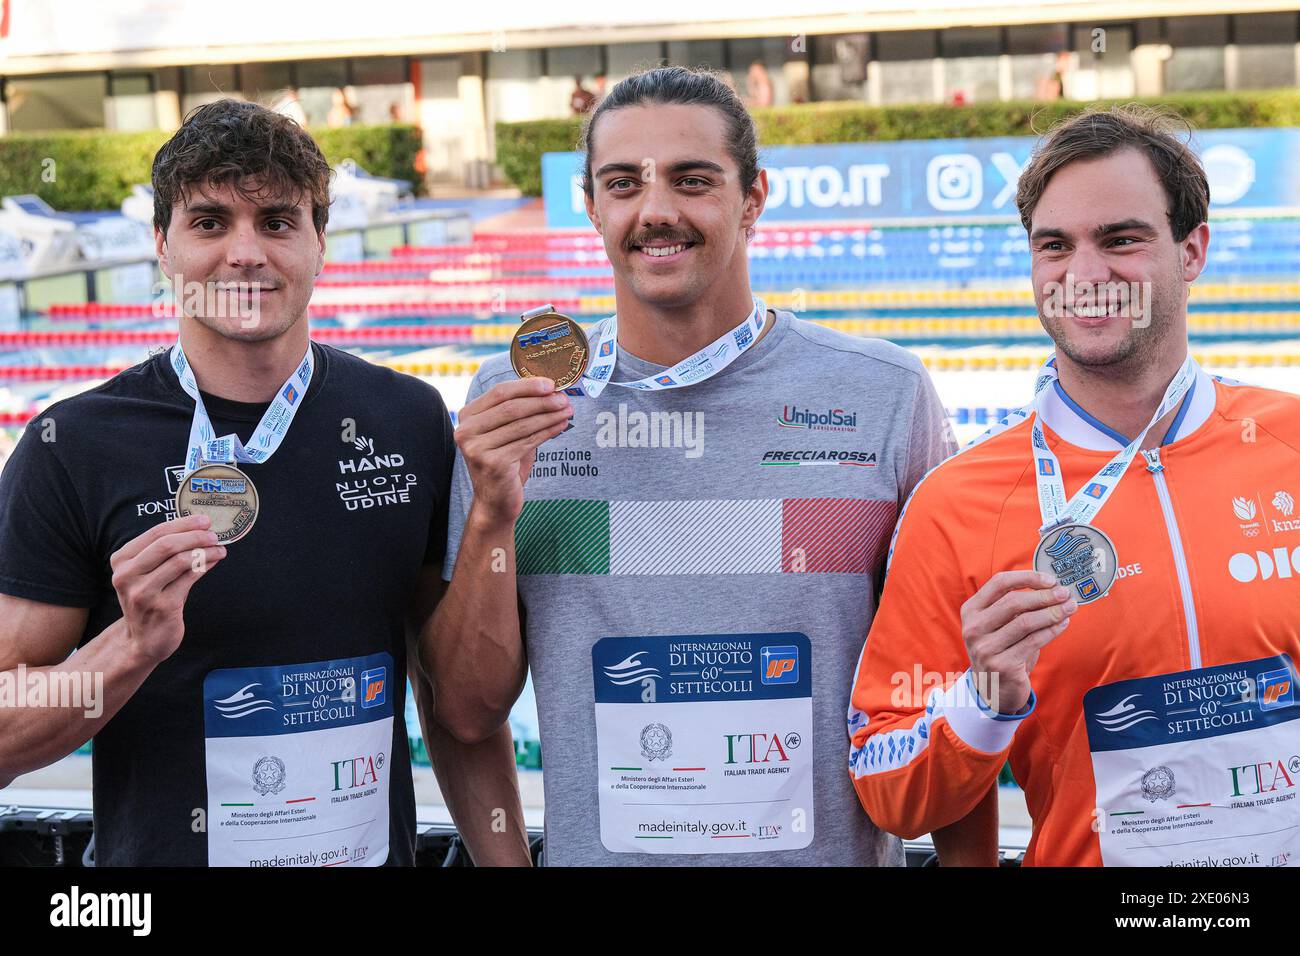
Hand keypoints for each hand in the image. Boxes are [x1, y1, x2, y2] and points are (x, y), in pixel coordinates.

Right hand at [109, 514, 225, 664]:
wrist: (142, 639)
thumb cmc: (150, 599)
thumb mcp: (147, 573)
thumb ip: (165, 552)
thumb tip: (200, 529)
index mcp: (121, 561)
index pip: (155, 533)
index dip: (183, 523)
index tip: (204, 520)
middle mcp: (127, 575)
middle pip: (166, 545)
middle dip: (195, 536)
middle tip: (214, 534)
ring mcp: (143, 592)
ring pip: (180, 561)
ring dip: (205, 551)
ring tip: (219, 548)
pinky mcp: (163, 606)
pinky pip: (190, 578)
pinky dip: (206, 565)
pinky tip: (215, 561)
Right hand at [455, 377, 571, 524]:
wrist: (495, 501)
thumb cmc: (504, 462)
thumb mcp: (506, 432)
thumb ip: (520, 412)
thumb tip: (551, 390)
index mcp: (467, 416)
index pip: (499, 392)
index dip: (527, 385)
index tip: (551, 383)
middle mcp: (466, 431)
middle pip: (511, 407)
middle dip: (541, 401)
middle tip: (564, 398)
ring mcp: (477, 448)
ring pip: (522, 424)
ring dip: (549, 415)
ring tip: (567, 410)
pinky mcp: (493, 463)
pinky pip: (527, 442)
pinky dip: (548, 431)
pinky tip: (561, 425)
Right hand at [960, 571, 1076, 713]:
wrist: (992, 689)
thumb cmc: (1001, 649)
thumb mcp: (998, 624)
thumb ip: (1015, 606)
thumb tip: (1051, 587)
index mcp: (971, 610)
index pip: (998, 583)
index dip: (1026, 578)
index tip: (1049, 580)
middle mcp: (974, 628)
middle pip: (1014, 602)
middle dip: (1044, 596)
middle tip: (1065, 593)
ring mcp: (985, 648)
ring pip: (1026, 622)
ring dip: (1052, 612)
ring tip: (1070, 608)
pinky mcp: (1001, 665)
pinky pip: (1033, 642)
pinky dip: (1052, 630)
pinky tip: (1062, 624)